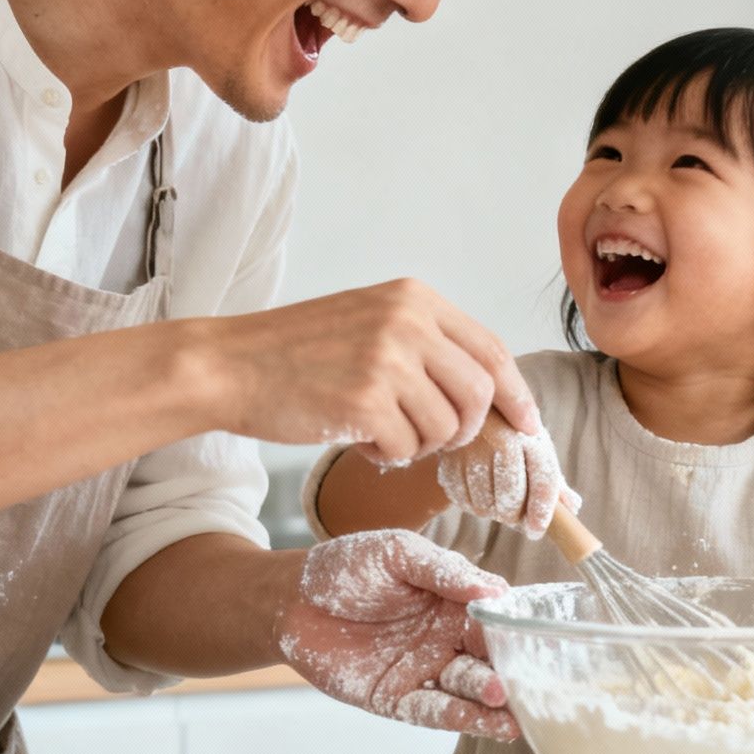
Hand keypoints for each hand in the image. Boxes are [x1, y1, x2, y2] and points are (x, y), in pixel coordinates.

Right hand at [209, 278, 540, 464]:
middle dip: (466, 429)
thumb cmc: (298, 354)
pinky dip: (384, 455)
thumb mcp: (371, 323)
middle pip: (480, 393)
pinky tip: (352, 434)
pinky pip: (405, 449)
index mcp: (415, 298)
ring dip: (418, 444)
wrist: (227, 365)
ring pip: (446, 428)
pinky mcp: (365, 401)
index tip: (526, 424)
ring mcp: (388, 360)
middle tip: (432, 438)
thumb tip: (491, 397)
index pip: (492, 349)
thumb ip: (427, 346)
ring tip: (376, 428)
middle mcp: (408, 321)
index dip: (515, 393)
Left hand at [276, 529, 518, 740]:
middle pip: (489, 660)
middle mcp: (447, 639)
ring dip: (491, 703)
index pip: (496, 618)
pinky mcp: (396, 699)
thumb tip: (492, 588)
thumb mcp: (398, 553)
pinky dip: (459, 718)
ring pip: (467, 692)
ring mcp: (424, 672)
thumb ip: (444, 570)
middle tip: (534, 686)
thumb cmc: (346, 566)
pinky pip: (432, 711)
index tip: (542, 643)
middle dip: (512, 674)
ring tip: (511, 710)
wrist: (289, 600)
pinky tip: (485, 722)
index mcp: (455, 601)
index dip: (517, 631)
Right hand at [436, 413, 581, 538]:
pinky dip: (471, 505)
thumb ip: (552, 479)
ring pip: (484, 506)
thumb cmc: (512, 431)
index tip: (537, 530)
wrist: (475, 405)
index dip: (542, 511)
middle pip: (510, 500)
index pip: (543, 481)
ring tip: (496, 498)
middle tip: (515, 515)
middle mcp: (500, 440)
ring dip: (492, 511)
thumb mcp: (536, 447)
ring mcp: (471, 449)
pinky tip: (478, 492)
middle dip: (515, 516)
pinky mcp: (447, 459)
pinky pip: (460, 501)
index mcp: (530, 437)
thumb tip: (572, 507)